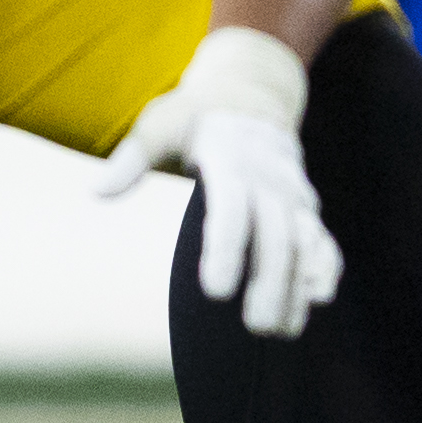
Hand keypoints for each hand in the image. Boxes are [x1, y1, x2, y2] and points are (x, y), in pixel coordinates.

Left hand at [98, 26, 340, 337]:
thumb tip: (97, 192)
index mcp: (231, 157)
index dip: (226, 249)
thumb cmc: (194, 115)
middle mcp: (269, 176)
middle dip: (269, 281)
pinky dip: (324, 265)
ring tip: (284, 330)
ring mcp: (291, 192)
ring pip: (303, 240)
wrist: (250, 92)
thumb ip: (133, 158)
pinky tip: (318, 299)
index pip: (233, 207)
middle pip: (276, 233)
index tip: (216, 291)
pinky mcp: (304, 205)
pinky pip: (321, 236)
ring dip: (297, 284)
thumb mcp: (161, 122)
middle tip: (256, 326)